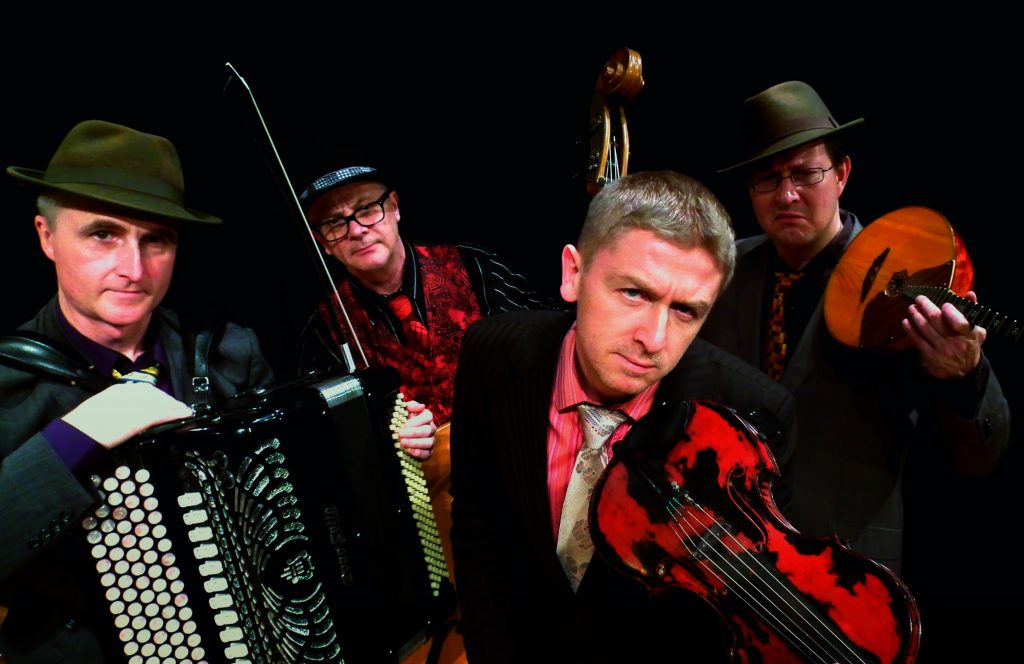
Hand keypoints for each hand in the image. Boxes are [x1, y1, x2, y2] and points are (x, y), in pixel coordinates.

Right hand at [62, 382, 193, 448]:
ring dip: (175, 408)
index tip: (166, 402)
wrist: (80, 432)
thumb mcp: (100, 408)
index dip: (158, 397)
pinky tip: (185, 417)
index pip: (145, 390)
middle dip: (168, 402)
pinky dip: (176, 415)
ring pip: (162, 403)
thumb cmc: (84, 425)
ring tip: (184, 413)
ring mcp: (136, 404)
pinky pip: (163, 414)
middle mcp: (130, 393)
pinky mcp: (141, 417)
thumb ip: (116, 407)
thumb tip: (126, 413)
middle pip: (156, 395)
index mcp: (119, 390)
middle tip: (178, 408)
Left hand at [397, 400, 435, 460]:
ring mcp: (431, 441)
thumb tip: (421, 406)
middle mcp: (431, 429)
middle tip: (400, 434)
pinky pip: (427, 454)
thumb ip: (411, 406)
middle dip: (413, 433)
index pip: (427, 416)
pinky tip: (408, 450)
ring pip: (428, 442)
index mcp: (426, 417)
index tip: (405, 425)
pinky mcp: (428, 453)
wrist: (398, 438)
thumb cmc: (402, 422)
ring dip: (414, 443)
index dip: (417, 421)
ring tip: (402, 442)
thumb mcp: (404, 411)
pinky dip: (418, 453)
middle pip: (427, 430)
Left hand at [902, 293, 984, 379]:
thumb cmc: (969, 343)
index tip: (944, 304)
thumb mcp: (977, 329)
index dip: (950, 312)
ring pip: (925, 328)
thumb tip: (970, 293)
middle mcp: (955, 342)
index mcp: (969, 334)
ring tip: (911, 308)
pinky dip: (910, 329)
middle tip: (919, 299)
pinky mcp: (930, 356)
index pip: (960, 322)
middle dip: (926, 307)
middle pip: (936, 321)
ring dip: (916, 316)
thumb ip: (972, 310)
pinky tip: (906, 321)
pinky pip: (918, 340)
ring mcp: (942, 349)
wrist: (964, 370)